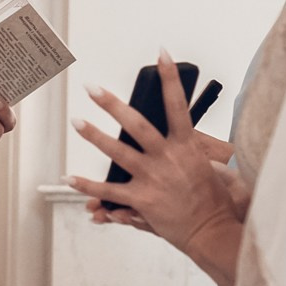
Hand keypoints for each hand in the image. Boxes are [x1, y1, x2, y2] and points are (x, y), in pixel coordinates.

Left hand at [66, 52, 244, 283]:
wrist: (213, 231)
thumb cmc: (215, 200)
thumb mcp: (213, 169)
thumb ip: (198, 153)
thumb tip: (195, 141)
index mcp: (187, 146)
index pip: (177, 105)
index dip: (170, 78)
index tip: (161, 53)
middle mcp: (167, 158)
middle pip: (136, 124)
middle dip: (113, 104)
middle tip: (93, 88)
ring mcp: (153, 178)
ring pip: (117, 152)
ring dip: (95, 135)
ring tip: (77, 121)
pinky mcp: (142, 201)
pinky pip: (109, 191)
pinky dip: (87, 186)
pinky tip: (70, 178)